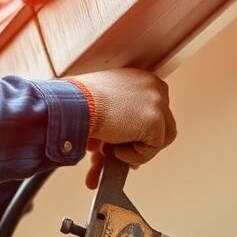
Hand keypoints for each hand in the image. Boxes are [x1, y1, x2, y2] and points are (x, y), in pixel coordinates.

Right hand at [66, 67, 176, 187]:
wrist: (75, 103)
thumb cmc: (80, 101)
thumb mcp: (105, 102)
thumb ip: (120, 117)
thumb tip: (121, 142)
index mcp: (143, 79)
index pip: (152, 110)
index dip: (136, 131)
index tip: (121, 143)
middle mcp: (155, 87)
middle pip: (160, 125)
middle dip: (138, 145)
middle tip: (116, 155)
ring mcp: (158, 104)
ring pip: (161, 139)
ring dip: (137, 152)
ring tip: (112, 153)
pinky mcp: (156, 122)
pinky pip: (152, 150)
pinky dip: (134, 156)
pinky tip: (115, 149)